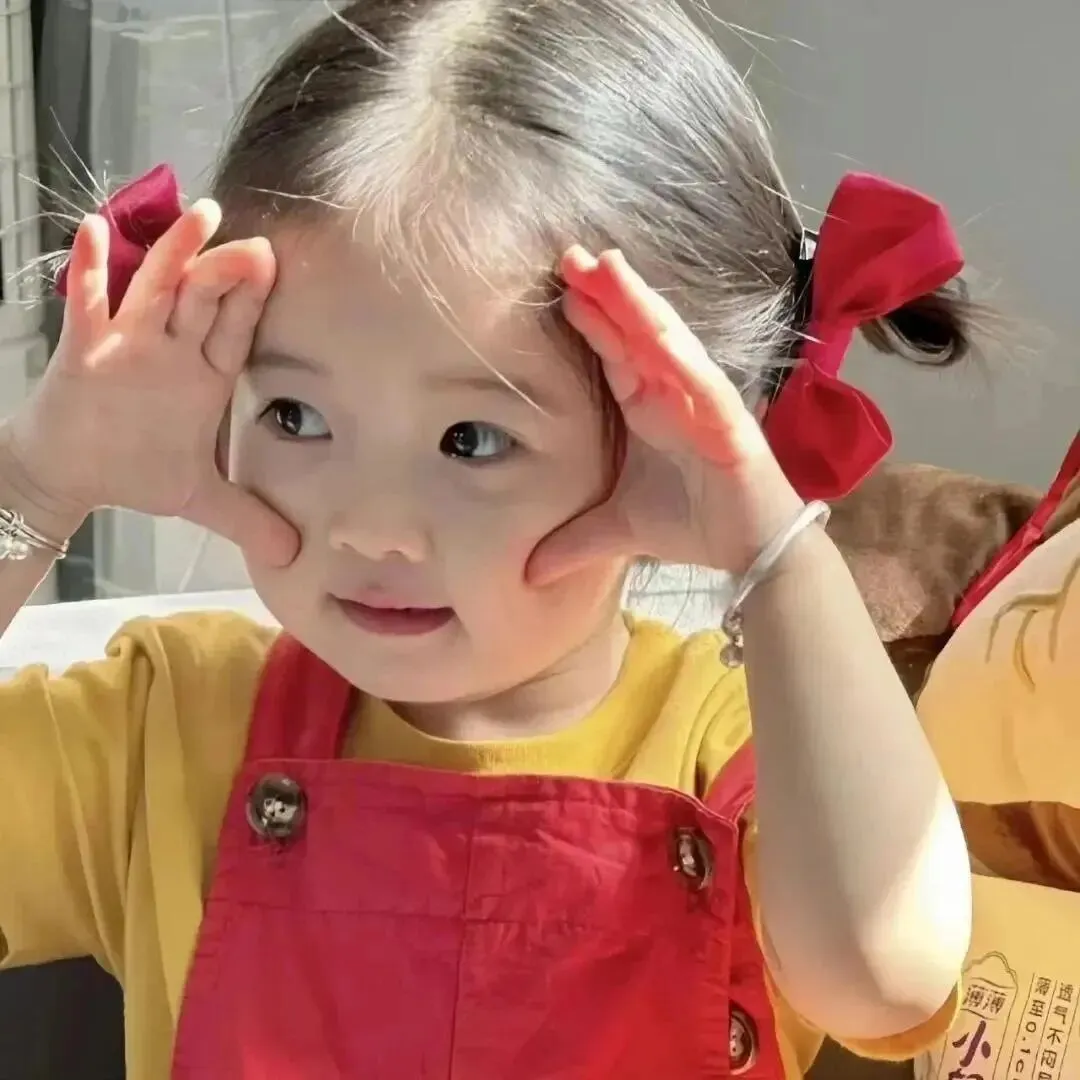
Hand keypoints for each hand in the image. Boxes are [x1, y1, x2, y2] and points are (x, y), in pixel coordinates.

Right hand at [3, 202, 297, 564]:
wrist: (68, 475)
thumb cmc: (131, 471)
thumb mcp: (199, 498)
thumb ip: (247, 519)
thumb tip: (292, 555)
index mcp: (202, 375)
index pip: (235, 331)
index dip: (254, 303)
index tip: (280, 269)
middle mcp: (170, 351)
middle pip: (203, 301)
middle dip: (227, 273)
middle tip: (257, 245)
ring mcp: (127, 345)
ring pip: (154, 291)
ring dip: (175, 255)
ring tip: (198, 218)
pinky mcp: (84, 352)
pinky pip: (88, 306)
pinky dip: (93, 272)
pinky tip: (98, 232)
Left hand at [528, 247, 803, 583]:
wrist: (752, 549)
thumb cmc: (692, 526)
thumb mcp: (617, 529)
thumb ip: (572, 543)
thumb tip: (525, 573)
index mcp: (645, 404)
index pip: (610, 352)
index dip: (586, 318)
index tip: (554, 287)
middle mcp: (670, 391)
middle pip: (632, 331)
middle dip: (603, 292)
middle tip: (566, 254)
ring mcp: (700, 398)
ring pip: (664, 339)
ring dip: (635, 302)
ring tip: (604, 263)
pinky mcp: (726, 417)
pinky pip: (698, 375)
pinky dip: (676, 350)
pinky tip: (652, 323)